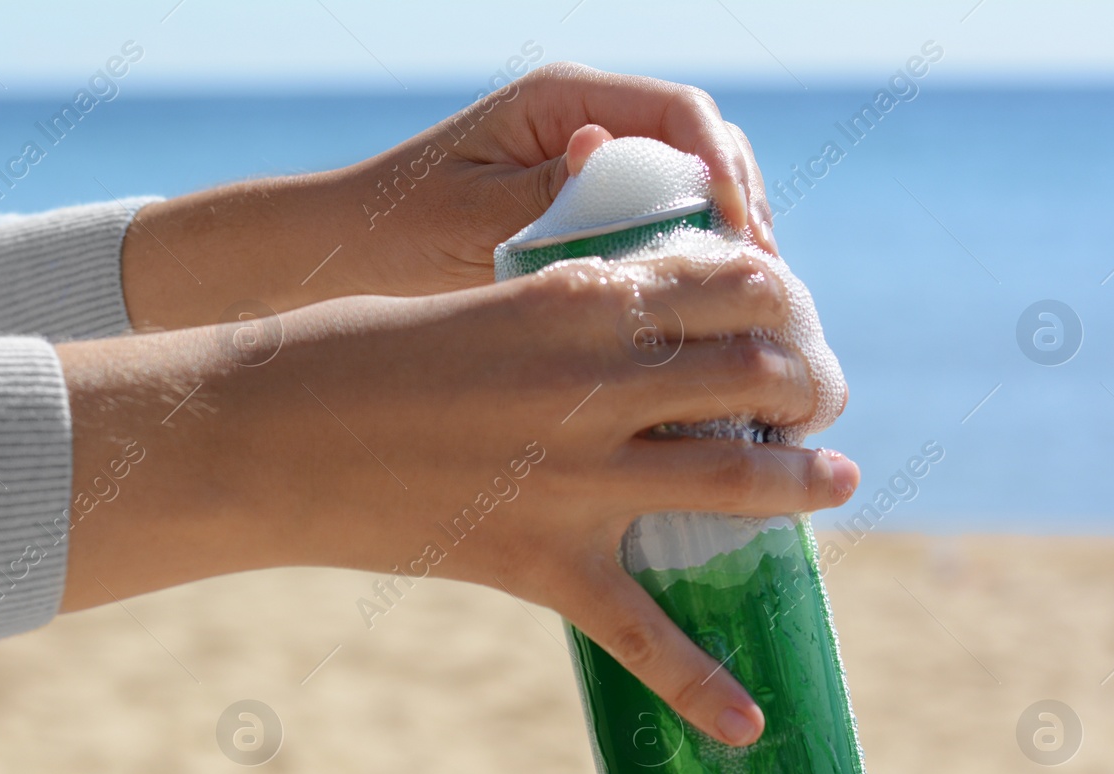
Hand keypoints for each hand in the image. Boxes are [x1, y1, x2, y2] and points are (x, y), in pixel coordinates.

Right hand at [58, 253, 855, 746]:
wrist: (260, 431)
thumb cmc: (350, 353)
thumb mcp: (475, 304)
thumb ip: (563, 321)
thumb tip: (628, 346)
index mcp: (577, 299)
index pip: (729, 282)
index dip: (783, 300)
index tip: (790, 318)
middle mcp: (595, 382)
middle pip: (757, 376)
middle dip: (810, 384)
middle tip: (817, 399)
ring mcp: (573, 478)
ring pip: (737, 480)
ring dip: (805, 482)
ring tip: (834, 481)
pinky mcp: (537, 563)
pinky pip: (641, 635)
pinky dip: (701, 687)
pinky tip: (748, 727)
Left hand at [120, 63, 774, 330]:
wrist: (344, 259)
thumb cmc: (392, 234)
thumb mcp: (468, 219)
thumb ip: (543, 194)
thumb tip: (612, 158)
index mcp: (561, 101)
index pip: (680, 114)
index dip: (726, 174)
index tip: (748, 243)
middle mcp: (587, 126)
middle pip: (705, 153)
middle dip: (744, 219)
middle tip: (769, 293)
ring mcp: (592, 172)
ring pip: (692, 201)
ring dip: (725, 255)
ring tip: (749, 322)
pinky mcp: (588, 219)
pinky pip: (660, 238)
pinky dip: (687, 278)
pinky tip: (701, 332)